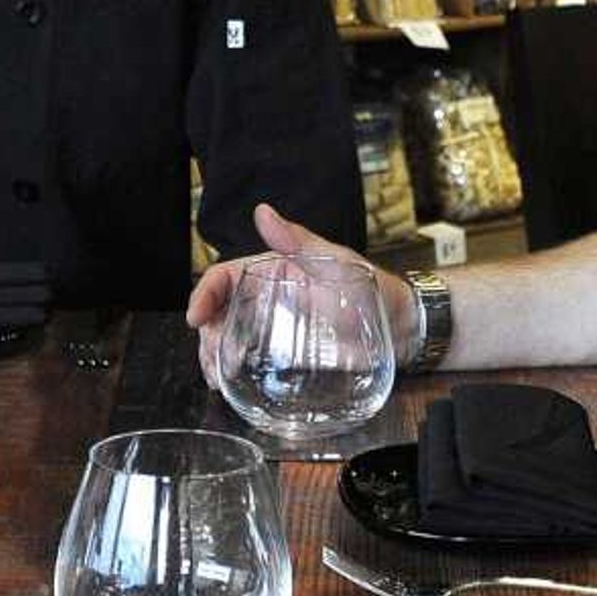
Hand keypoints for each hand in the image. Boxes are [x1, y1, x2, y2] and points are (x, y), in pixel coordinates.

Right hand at [186, 201, 411, 388]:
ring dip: (214, 354)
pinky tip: (228, 383)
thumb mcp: (336, 263)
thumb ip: (298, 241)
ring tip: (216, 377)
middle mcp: (269, 297)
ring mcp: (276, 327)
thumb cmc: (372, 289)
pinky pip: (250, 359)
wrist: (401, 329)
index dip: (205, 293)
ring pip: (229, 336)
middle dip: (206, 333)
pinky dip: (233, 370)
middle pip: (221, 311)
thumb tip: (263, 211)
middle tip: (210, 360)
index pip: (226, 277)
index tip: (195, 318)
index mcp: (275, 269)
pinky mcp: (287, 353)